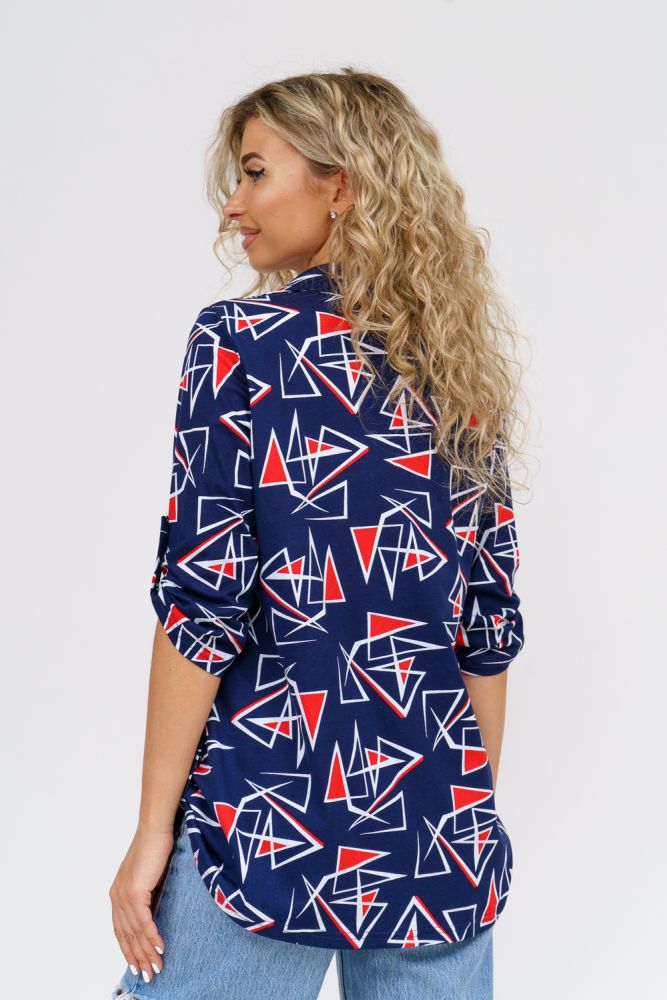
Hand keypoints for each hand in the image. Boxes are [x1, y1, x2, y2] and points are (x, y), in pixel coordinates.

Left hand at [109, 825, 173, 982]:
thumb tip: (154, 916)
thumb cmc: (155, 848)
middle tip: (149, 975)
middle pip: (126, 935)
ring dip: (147, 952)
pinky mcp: (135, 891)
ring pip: (135, 932)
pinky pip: (144, 921)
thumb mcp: (148, 878)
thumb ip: (147, 897)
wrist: (155, 829)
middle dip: (138, 958)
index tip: (138, 965)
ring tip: (156, 968)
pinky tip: (159, 949)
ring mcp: (124, 895)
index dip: (129, 950)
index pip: (121, 930)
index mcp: (118, 894)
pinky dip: (152, 937)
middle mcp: (117, 897)